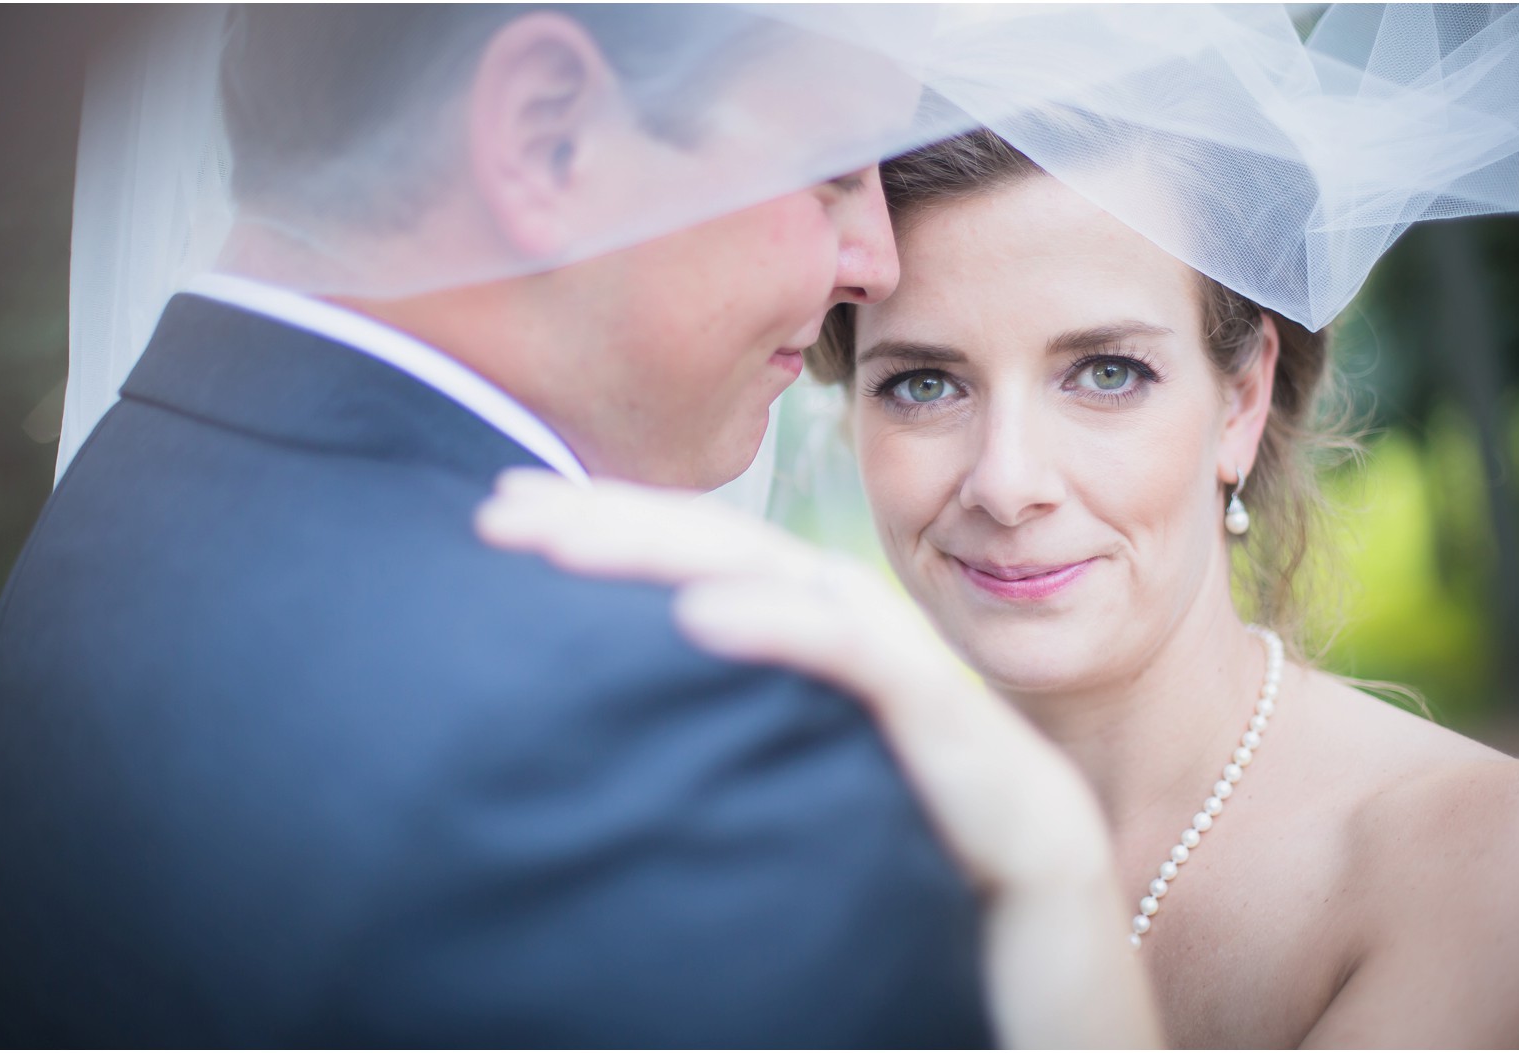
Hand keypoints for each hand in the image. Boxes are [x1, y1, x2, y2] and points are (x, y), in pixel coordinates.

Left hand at [476, 468, 1160, 1046]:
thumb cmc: (935, 999)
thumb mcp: (796, 877)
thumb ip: (724, 797)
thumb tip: (592, 790)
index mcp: (863, 725)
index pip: (743, 596)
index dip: (635, 547)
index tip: (514, 525)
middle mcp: (919, 708)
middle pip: (771, 574)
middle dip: (634, 528)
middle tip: (502, 507)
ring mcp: (974, 745)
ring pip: (827, 599)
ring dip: (691, 555)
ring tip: (568, 535)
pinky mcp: (1016, 803)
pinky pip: (897, 689)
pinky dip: (797, 637)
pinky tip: (700, 620)